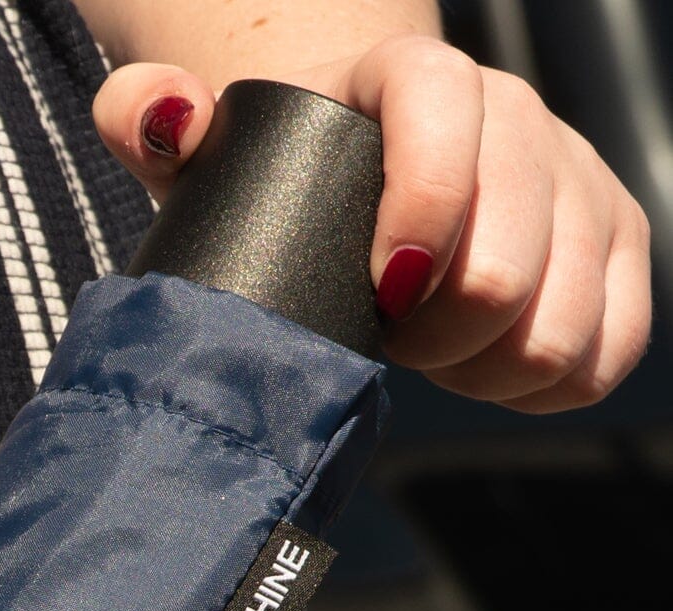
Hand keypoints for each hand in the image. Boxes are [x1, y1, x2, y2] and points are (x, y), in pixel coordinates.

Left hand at [94, 36, 652, 411]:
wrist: (353, 175)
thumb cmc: (268, 178)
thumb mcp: (199, 152)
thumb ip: (147, 115)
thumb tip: (163, 117)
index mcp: (410, 78)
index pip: (443, 109)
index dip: (424, 203)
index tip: (379, 292)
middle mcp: (512, 111)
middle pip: (509, 257)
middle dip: (437, 333)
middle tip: (382, 335)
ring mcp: (573, 177)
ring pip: (560, 318)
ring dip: (486, 367)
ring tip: (426, 354)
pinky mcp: (611, 239)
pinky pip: (611, 345)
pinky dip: (545, 383)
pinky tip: (482, 369)